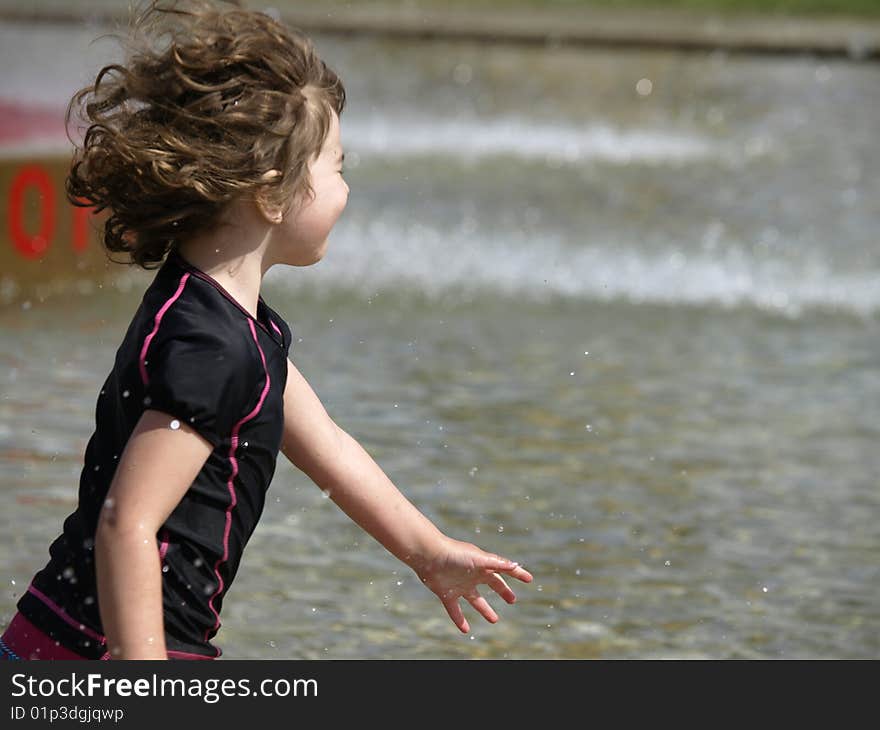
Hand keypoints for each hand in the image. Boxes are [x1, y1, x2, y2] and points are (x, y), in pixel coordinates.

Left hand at [413, 536, 533, 632]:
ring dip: (485, 609)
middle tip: (512, 600)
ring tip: (495, 620)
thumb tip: (515, 565)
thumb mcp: (478, 559)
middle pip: (491, 584)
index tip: (529, 579)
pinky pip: (455, 610)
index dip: (517, 574)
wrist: (429, 556)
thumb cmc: (455, 554)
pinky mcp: (447, 594)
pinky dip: (460, 619)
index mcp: (482, 565)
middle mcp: (472, 575)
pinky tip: (465, 629)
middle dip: (503, 591)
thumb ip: (496, 563)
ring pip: (475, 600)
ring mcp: (460, 585)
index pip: (503, 570)